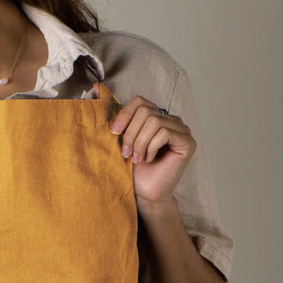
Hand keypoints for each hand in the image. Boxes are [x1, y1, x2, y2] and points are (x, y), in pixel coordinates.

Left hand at [96, 82, 195, 205]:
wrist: (144, 195)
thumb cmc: (133, 171)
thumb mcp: (119, 140)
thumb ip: (112, 114)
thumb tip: (94, 87)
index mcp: (156, 117)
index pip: (140, 102)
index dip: (125, 115)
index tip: (114, 134)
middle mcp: (171, 119)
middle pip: (146, 111)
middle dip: (131, 134)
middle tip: (127, 154)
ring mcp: (182, 129)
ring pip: (154, 121)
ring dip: (140, 143)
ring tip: (138, 159)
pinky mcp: (188, 142)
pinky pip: (164, 132)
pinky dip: (151, 147)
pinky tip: (149, 160)